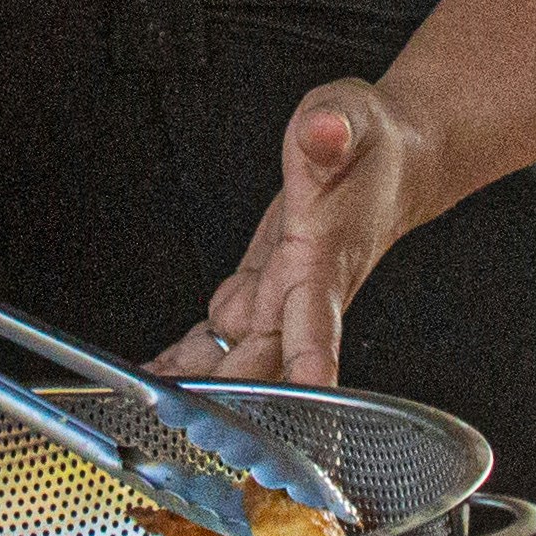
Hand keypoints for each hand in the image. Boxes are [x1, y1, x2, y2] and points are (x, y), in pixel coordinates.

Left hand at [151, 79, 437, 391]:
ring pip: (235, 356)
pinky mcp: (257, 290)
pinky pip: (219, 335)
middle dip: (225, 394)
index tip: (297, 400)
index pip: (317, 322)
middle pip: (262, 358)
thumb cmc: (371, 145)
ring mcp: (278, 297)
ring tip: (145, 410)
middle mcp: (303, 290)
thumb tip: (323, 130)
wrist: (391, 162)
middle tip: (175, 419)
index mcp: (324, 258)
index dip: (308, 366)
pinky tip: (155, 378)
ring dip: (194, 385)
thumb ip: (333, 128)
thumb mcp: (349, 115)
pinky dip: (187, 359)